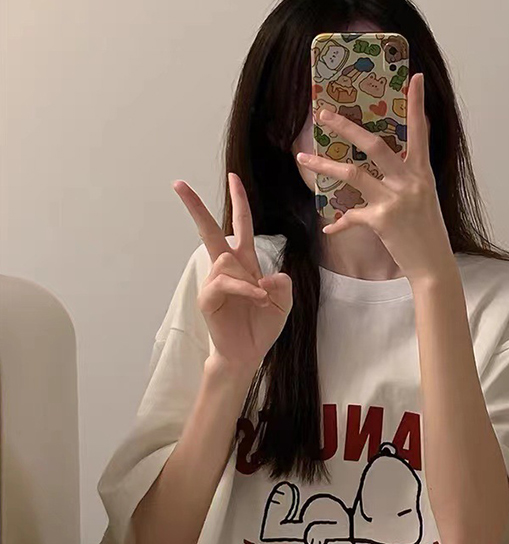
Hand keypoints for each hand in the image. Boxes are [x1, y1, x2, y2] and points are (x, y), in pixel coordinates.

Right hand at [172, 172, 292, 374]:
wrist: (249, 352)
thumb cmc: (262, 326)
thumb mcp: (283, 302)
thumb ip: (283, 285)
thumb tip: (270, 275)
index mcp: (245, 263)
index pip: (241, 226)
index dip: (239, 202)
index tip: (233, 178)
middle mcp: (227, 268)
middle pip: (209, 230)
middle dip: (195, 207)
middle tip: (178, 183)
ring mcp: (214, 281)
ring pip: (228, 260)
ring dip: (250, 280)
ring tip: (260, 300)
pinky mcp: (208, 297)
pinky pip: (225, 281)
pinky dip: (245, 289)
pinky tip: (256, 299)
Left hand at [296, 73, 454, 284]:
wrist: (434, 266)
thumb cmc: (428, 235)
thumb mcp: (425, 200)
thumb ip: (408, 181)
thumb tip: (386, 170)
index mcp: (422, 174)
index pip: (419, 132)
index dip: (416, 104)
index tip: (413, 79)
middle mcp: (409, 182)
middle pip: (374, 144)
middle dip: (346, 127)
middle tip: (323, 114)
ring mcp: (395, 200)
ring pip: (354, 173)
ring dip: (325, 165)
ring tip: (303, 159)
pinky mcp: (382, 221)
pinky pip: (352, 216)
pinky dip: (340, 223)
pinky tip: (329, 227)